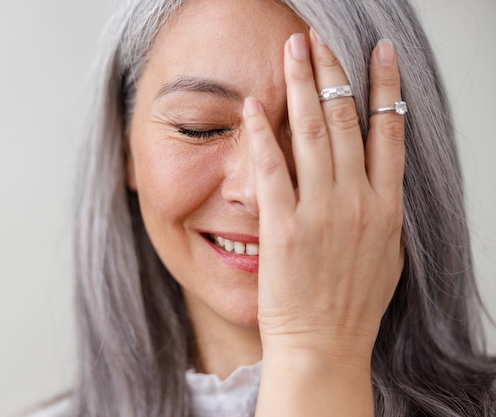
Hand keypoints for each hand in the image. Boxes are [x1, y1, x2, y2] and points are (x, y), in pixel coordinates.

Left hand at [244, 29, 404, 365]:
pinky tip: (254, 105)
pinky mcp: (284, 227)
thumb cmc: (353, 305)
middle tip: (318, 38)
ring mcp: (320, 212)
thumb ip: (383, 212)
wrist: (325, 345)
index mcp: (387, 205)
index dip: (384, 86)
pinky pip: (272, 169)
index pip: (389, 130)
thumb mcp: (386, 254)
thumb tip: (378, 179)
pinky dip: (262, 133)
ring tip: (292, 50)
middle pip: (345, 119)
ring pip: (312, 132)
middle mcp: (357, 201)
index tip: (378, 53)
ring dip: (301, 85)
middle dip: (332, 71)